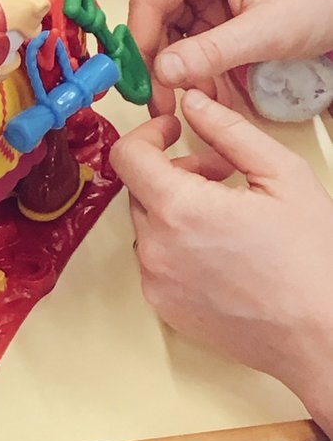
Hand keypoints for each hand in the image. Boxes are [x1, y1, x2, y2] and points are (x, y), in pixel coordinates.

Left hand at [111, 89, 332, 422]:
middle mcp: (157, 247)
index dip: (148, 133)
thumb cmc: (311, 262)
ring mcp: (157, 282)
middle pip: (140, 187)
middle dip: (174, 170)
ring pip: (148, 222)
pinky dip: (177, 244)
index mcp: (179, 209)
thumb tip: (192, 102)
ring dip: (176, 207)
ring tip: (227, 213)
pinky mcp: (165, 308)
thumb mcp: (282, 175)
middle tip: (221, 174)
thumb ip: (229, 130)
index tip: (172, 131)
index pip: (127, 154)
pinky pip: (156, 259)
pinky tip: (221, 249)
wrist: (324, 338)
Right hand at [127, 0, 332, 114]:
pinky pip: (191, 40)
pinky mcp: (209, 3)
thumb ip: (211, 52)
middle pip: (155, 19)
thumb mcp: (266, 29)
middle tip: (164, 106)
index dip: (140, 47)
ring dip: (182, 72)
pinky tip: (210, 91)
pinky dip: (198, 67)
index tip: (141, 87)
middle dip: (163, 65)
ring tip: (199, 103)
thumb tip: (162, 73)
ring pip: (170, 34)